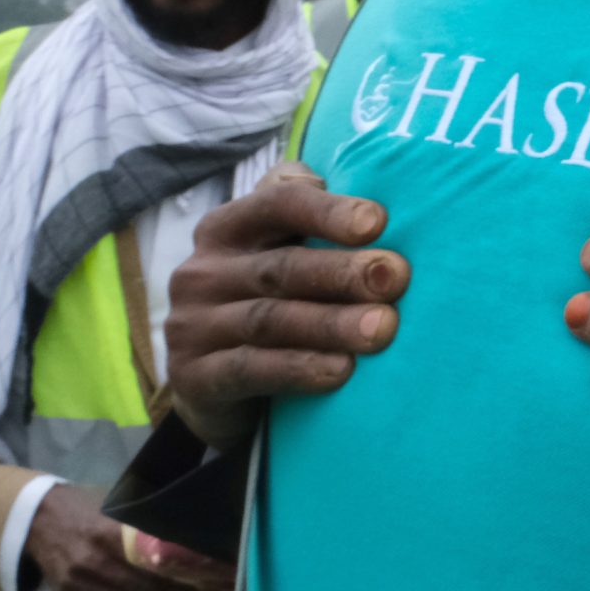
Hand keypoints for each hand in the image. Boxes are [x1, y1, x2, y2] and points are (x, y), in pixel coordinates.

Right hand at [22, 484, 209, 590]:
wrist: (36, 519)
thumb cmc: (85, 505)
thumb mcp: (115, 507)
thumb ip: (145, 527)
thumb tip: (189, 539)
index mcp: (105, 534)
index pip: (150, 565)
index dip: (180, 579)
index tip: (207, 583)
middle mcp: (89, 563)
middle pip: (142, 590)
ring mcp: (76, 585)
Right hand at [162, 162, 405, 447]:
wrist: (213, 386)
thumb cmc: (268, 302)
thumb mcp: (279, 252)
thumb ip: (310, 214)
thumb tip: (368, 207)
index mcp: (226, 229)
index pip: (278, 204)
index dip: (328, 211)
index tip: (378, 222)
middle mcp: (202, 272)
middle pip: (282, 266)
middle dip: (344, 272)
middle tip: (397, 278)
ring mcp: (192, 326)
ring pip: (271, 319)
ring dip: (332, 323)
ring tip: (383, 328)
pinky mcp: (194, 376)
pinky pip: (250, 369)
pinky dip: (299, 369)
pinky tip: (342, 370)